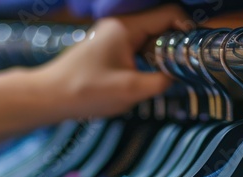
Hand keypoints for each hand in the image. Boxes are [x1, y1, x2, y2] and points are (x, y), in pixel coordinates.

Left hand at [33, 4, 187, 120]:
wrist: (49, 97)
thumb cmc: (84, 92)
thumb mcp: (129, 91)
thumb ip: (160, 82)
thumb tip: (176, 77)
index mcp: (126, 27)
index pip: (169, 12)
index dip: (186, 28)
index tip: (193, 49)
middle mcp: (119, 25)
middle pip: (160, 24)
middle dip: (173, 44)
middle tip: (180, 67)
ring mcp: (110, 35)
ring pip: (148, 37)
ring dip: (158, 54)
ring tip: (162, 75)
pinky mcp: (105, 48)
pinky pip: (135, 47)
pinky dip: (144, 59)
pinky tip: (142, 79)